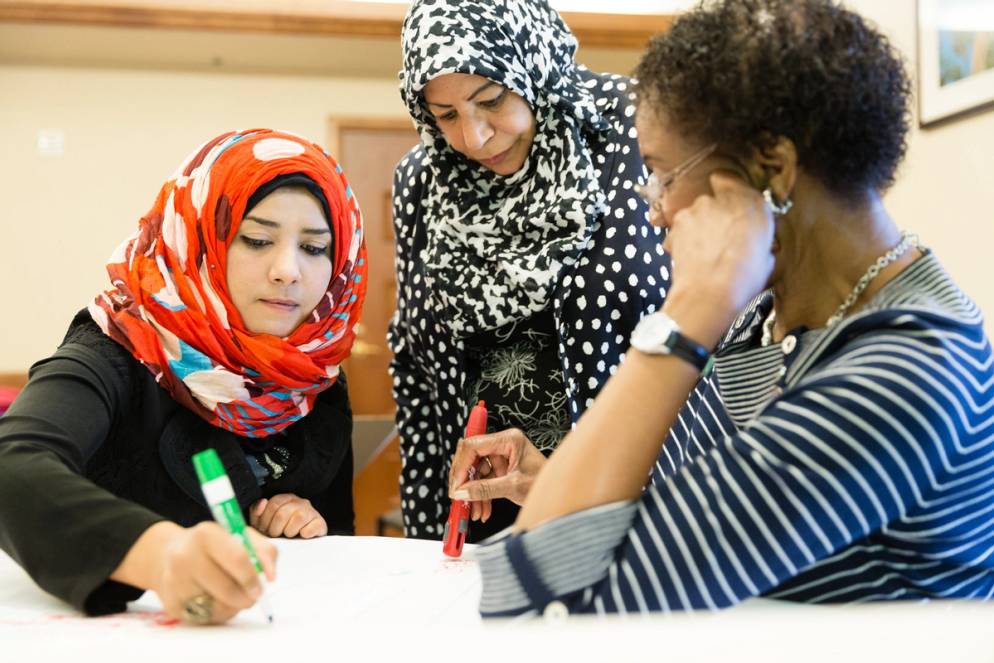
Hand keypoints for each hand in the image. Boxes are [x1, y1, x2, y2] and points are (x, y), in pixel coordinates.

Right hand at [152, 522, 276, 624]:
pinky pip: (204, 618)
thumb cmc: (215, 545)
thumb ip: (264, 551)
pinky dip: (217, 614)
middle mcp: (185, 556)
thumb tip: (271, 576)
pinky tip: (214, 600)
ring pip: (217, 607)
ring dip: (232, 607)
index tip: (261, 588)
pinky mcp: (171, 603)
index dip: (252, 577)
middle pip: (227, 589)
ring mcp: (174, 581)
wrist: (171, 554)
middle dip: (246, 598)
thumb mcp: (241, 536)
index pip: (237, 558)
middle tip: (252, 597)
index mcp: (206, 534)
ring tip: (231, 595)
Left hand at [249, 493, 327, 538]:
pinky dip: (305, 534)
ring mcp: (311, 512)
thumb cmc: (279, 532)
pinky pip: (312, 527)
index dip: (266, 521)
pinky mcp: (320, 523)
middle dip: (275, 529)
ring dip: (290, 531)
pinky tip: (301, 536)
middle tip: (276, 535)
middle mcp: (300, 502)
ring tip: (289, 535)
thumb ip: (257, 512)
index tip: (265, 530)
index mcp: (285, 499)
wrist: (298, 546)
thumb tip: (263, 502)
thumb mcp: (263, 522)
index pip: (273, 504)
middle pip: (283, 513)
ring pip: (298, 517)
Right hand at [448, 428, 547, 521]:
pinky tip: (482, 508)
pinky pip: (483, 480)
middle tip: (459, 497)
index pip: (474, 446)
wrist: (561, 491)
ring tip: (474, 510)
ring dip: (472, 492)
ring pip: (476, 472)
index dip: (461, 466)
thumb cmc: (547, 483)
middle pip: (472, 458)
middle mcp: (503, 444)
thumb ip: (485, 489)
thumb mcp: (513, 487)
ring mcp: (502, 456)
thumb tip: (461, 492)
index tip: (456, 485)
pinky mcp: (502, 468)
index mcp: (509, 440)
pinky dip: (480, 495)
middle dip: (465, 481)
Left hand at [664, 172, 776, 346]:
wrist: (710, 292)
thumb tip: (755, 242)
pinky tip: (690, 256)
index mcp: (753, 203)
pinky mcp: (678, 222)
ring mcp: (698, 208)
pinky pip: (680, 227)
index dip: (728, 191)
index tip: (728, 204)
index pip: (733, 181)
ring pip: (696, 214)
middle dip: (714, 216)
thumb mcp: (766, 258)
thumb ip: (759, 239)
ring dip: (698, 227)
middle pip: (713, 201)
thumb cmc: (744, 278)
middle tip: (719, 239)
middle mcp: (724, 199)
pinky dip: (682, 238)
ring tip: (704, 253)